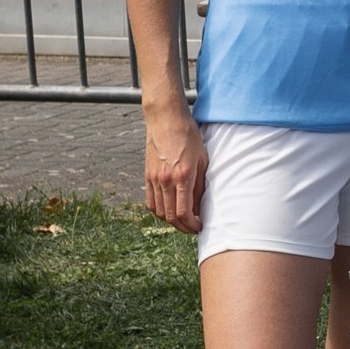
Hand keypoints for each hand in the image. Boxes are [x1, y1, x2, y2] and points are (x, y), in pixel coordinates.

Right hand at [145, 110, 207, 233]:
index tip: (200, 227)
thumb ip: (200, 186)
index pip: (183, 212)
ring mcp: (154, 178)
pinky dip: (159, 211)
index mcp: (182, 177)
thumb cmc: (189, 137)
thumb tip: (199, 207)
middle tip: (193, 228)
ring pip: (159, 211)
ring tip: (182, 221)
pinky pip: (150, 201)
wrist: (166, 120)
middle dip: (183, 227)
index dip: (191, 225)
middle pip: (170, 216)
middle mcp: (165, 180)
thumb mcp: (203, 161)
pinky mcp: (147, 175)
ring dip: (170, 221)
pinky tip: (168, 210)